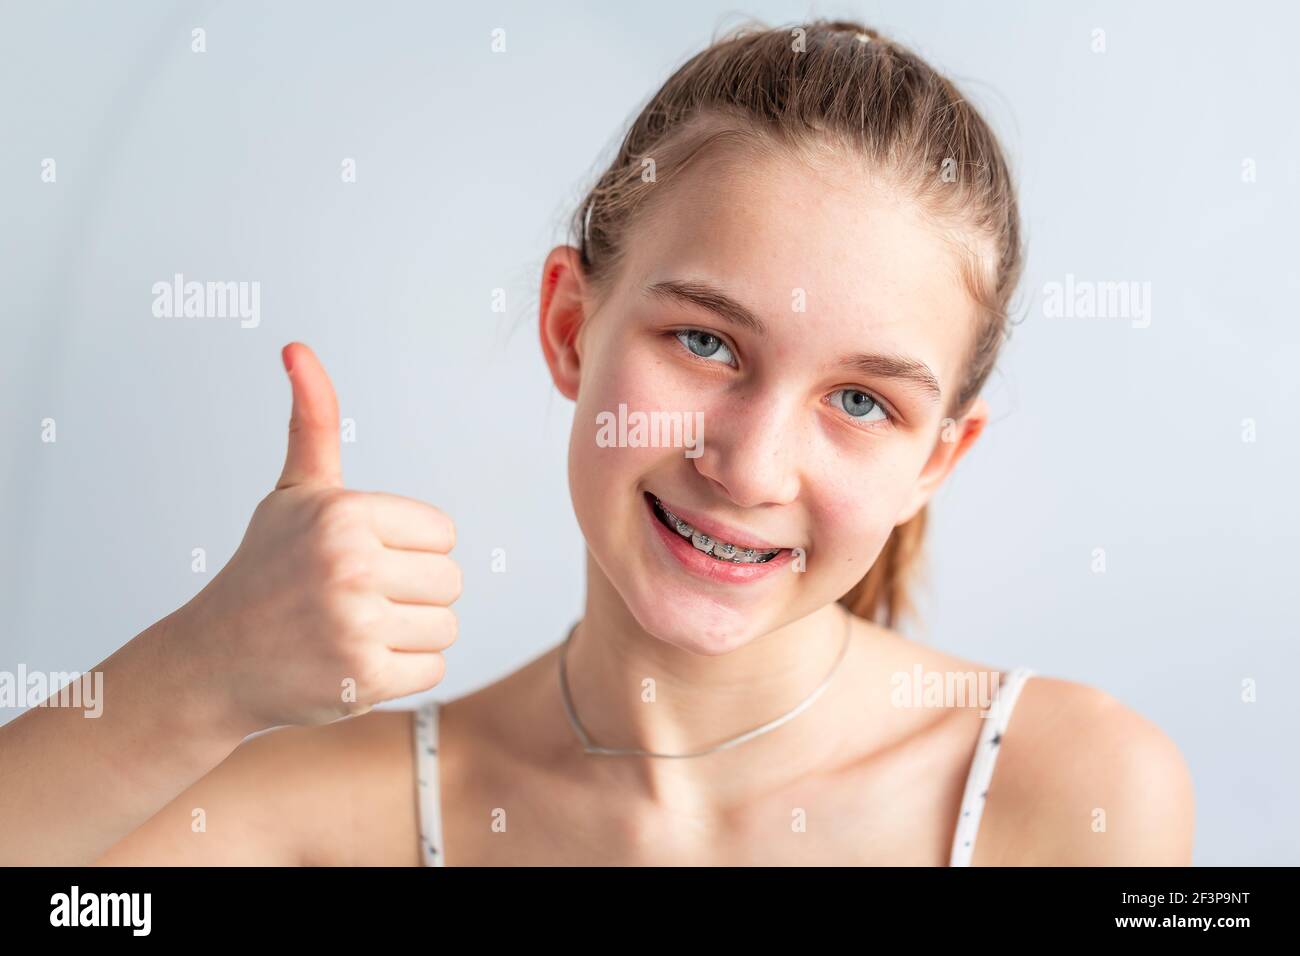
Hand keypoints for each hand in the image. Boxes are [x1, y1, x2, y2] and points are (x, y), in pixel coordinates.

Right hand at [179, 342, 460, 731]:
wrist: (214, 660)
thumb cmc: (266, 569)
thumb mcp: (293, 492)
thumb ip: (313, 422)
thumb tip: (298, 348)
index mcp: (345, 514)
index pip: (444, 534)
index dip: (409, 548)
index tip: (361, 557)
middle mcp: (351, 567)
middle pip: (452, 581)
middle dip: (413, 592)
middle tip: (356, 599)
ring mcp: (356, 627)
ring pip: (446, 627)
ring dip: (410, 634)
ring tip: (354, 629)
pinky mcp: (363, 681)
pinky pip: (434, 670)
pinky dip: (402, 672)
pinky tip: (354, 662)